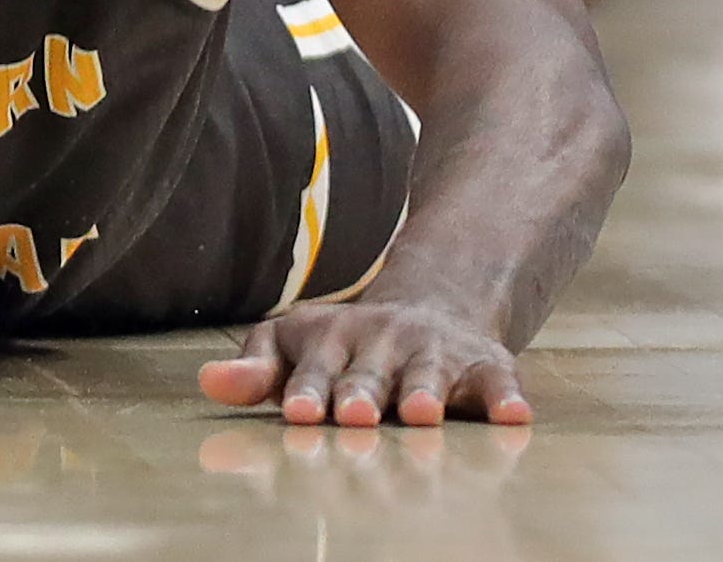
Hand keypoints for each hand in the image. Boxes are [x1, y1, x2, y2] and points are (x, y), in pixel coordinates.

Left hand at [199, 299, 531, 426]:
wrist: (434, 305)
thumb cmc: (349, 348)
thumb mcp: (297, 347)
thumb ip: (257, 369)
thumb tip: (208, 383)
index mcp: (333, 342)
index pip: (314, 370)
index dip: (305, 390)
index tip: (295, 412)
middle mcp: (384, 345)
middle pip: (369, 374)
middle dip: (360, 394)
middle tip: (352, 417)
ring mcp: (436, 353)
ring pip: (430, 374)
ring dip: (425, 391)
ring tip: (420, 413)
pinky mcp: (486, 365)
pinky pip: (499, 381)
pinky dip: (506, 397)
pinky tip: (513, 416)